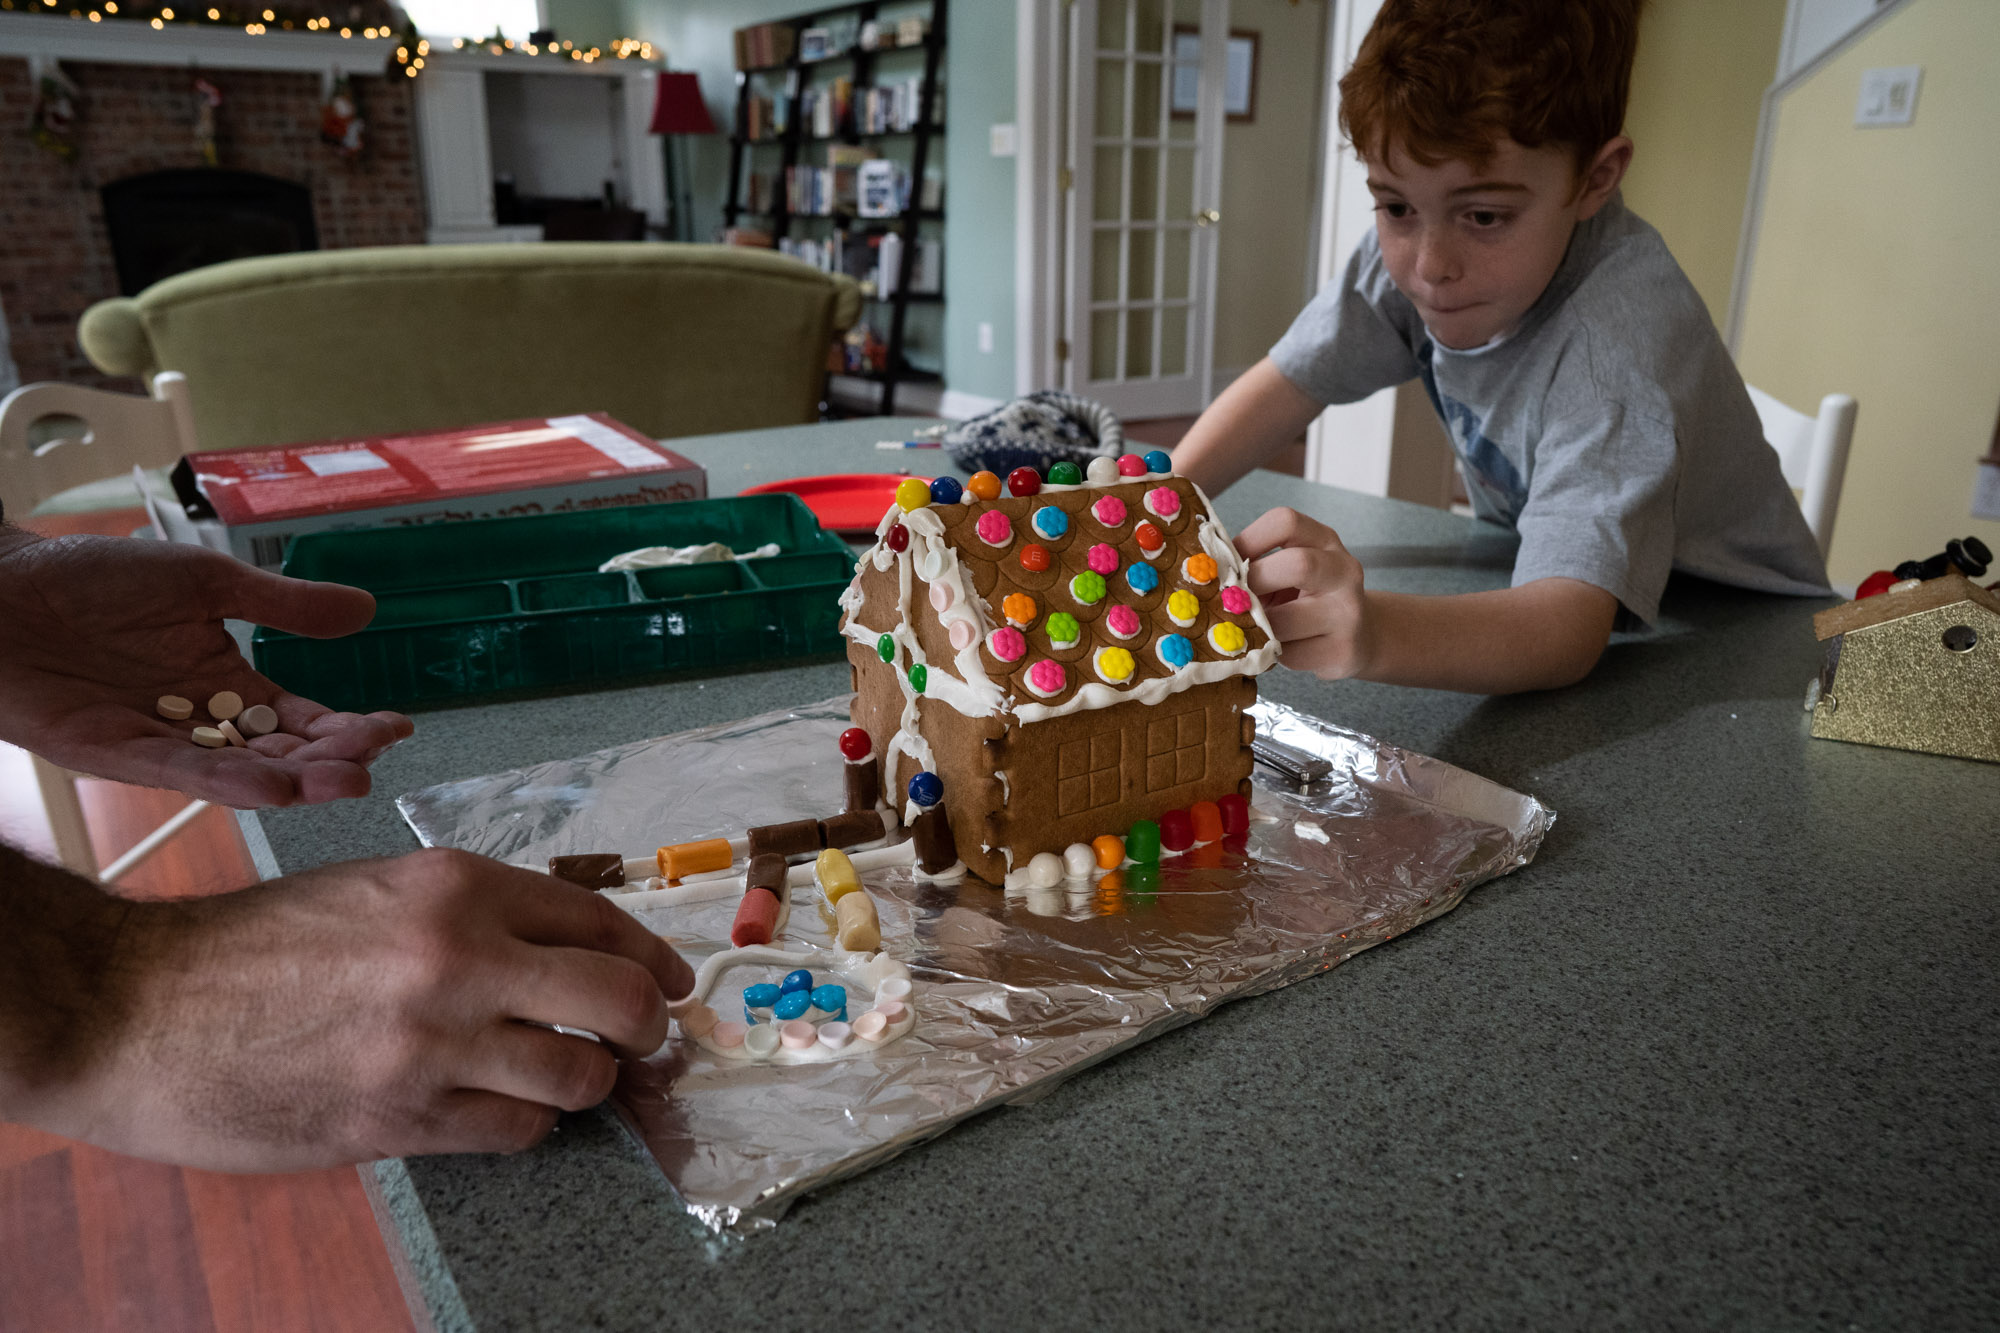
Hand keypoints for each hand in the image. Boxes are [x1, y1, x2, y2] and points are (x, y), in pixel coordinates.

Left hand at [0, 529, 411, 806]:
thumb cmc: (89, 577)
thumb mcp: (206, 581)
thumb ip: (284, 603)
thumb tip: (366, 607)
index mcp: (228, 681)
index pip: (304, 718)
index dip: (350, 729)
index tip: (397, 727)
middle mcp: (201, 721)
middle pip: (282, 754)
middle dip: (331, 762)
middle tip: (371, 762)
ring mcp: (161, 741)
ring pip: (240, 773)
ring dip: (293, 782)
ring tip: (342, 784)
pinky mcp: (113, 753)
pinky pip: (179, 773)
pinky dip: (227, 782)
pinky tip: (271, 787)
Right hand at [12, 848, 695, 1170]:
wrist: (140, 1007)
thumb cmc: (256, 947)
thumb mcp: (377, 891)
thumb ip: (476, 914)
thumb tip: (573, 947)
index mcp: (455, 886)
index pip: (601, 919)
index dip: (652, 955)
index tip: (671, 981)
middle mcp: (458, 957)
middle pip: (621, 998)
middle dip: (649, 1026)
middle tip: (643, 1041)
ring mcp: (431, 1043)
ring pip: (578, 1076)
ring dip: (584, 1084)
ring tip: (560, 1078)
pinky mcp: (399, 1118)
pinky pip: (515, 1132)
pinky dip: (523, 1126)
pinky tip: (496, 1110)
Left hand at [1235, 507, 1374, 678]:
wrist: (1359, 638)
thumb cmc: (1308, 599)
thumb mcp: (1290, 571)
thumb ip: (1258, 564)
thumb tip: (1206, 573)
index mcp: (1324, 541)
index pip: (1286, 522)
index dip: (1248, 538)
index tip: (1228, 561)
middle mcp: (1344, 571)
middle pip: (1297, 565)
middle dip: (1254, 583)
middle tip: (1234, 599)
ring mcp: (1349, 613)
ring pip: (1287, 621)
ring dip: (1258, 628)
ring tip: (1249, 629)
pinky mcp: (1344, 651)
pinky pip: (1291, 655)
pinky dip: (1272, 655)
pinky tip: (1273, 649)